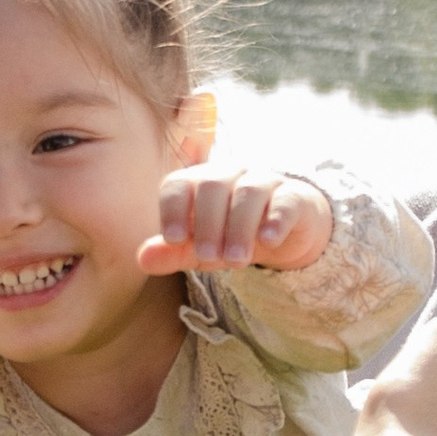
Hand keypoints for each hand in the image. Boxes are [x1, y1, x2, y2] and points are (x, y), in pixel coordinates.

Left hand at [138, 165, 332, 275]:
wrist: (286, 232)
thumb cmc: (232, 236)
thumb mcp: (200, 250)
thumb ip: (173, 253)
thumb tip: (142, 259)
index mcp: (200, 183)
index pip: (179, 183)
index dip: (173, 208)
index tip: (173, 237)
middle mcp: (230, 174)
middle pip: (213, 185)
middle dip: (208, 223)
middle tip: (208, 257)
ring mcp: (265, 182)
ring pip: (249, 191)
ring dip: (239, 227)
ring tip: (235, 260)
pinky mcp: (295, 196)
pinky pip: (285, 200)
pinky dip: (276, 219)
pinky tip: (268, 240)